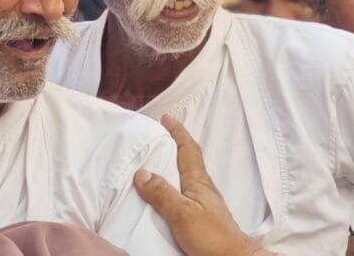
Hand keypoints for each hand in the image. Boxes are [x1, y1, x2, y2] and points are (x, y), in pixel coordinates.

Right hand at [134, 114, 268, 255]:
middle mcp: (203, 189)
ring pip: (186, 177)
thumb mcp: (183, 213)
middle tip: (159, 137)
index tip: (166, 117)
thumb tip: (142, 173)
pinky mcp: (202, 219)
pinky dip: (173, 187)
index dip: (178, 131)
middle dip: (175, 145)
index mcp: (198, 182)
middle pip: (189, 160)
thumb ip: (163, 193)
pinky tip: (166, 196)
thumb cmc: (212, 236)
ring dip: (173, 167)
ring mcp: (204, 204)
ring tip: (157, 163)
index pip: (188, 149)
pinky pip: (184, 194)